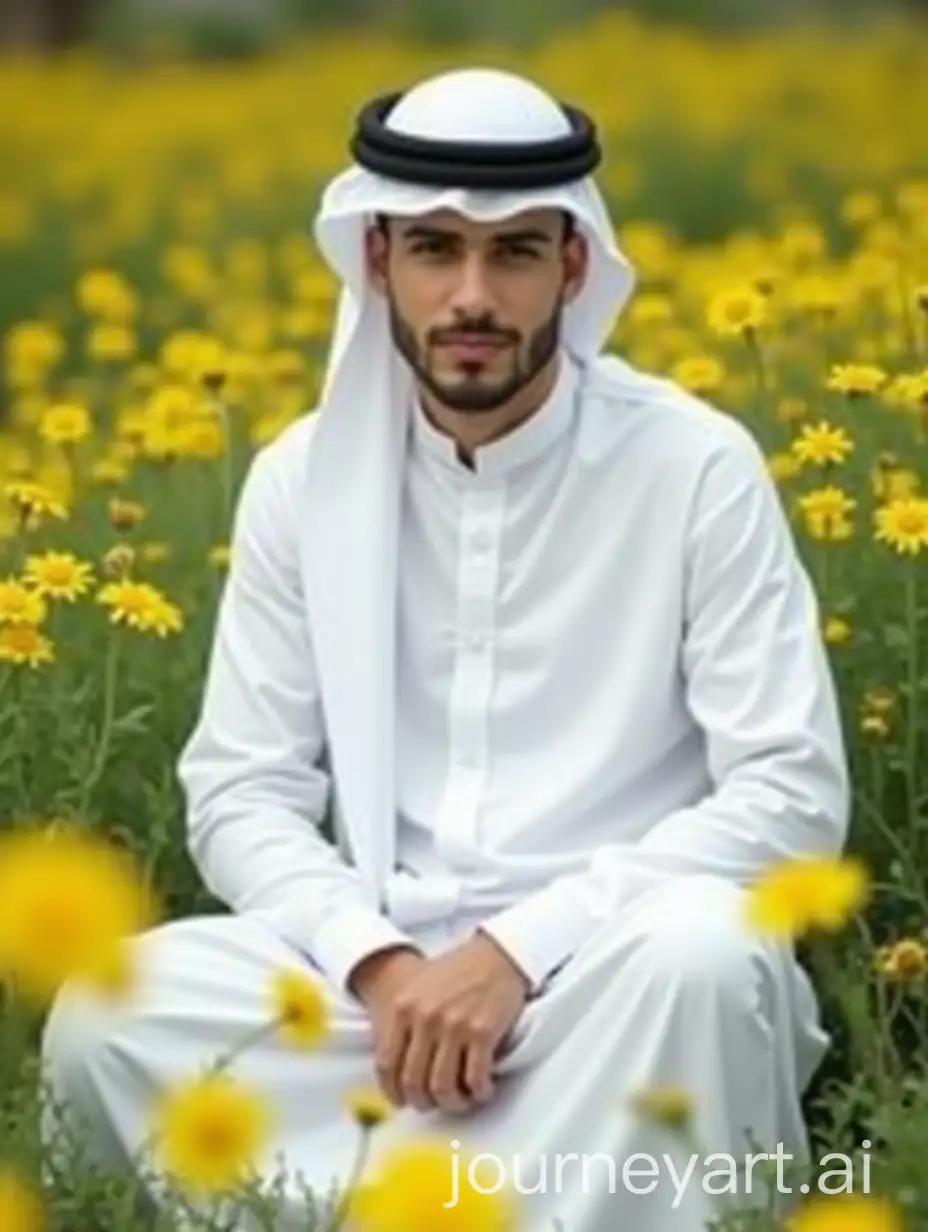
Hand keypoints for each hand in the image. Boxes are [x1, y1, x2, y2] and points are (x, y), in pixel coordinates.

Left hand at [352, 933, 530, 1114]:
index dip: (393, 1092)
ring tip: (461, 1100)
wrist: (496, 954)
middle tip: (434, 1105)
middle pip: (414, 1082)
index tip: (402, 1102)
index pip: (386, 1065)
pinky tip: (482, 1089)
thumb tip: (395, 1071)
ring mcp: (454, 1025)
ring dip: (453, 1103)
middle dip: (424, 1102)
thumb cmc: (457, 973)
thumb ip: (403, 1023)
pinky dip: (478, 1092)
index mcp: (403, 1007)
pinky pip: (475, 1078)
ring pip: (443, 1087)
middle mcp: (425, 1018)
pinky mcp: (482, 1031)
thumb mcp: (418, 989)